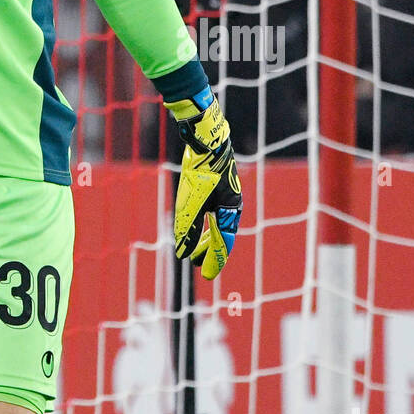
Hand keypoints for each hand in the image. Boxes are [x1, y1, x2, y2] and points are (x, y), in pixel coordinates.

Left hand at [167, 91, 241, 278]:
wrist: (205, 137)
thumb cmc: (201, 169)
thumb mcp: (192, 201)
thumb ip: (188, 227)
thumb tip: (182, 253)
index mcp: (230, 209)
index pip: (223, 242)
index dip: (214, 260)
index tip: (207, 275)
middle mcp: (229, 204)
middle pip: (219, 234)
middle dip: (208, 251)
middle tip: (198, 265)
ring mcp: (222, 194)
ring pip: (214, 223)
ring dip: (203, 238)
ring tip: (193, 250)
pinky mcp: (212, 185)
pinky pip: (209, 211)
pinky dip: (201, 222)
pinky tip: (192, 225)